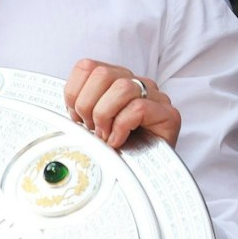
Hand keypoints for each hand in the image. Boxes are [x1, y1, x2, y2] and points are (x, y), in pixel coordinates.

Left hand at [63, 60, 180, 147]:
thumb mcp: (95, 125)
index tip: (75, 116)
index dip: (74, 91)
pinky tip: (118, 141)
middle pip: (102, 73)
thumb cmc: (122, 147)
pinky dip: (121, 127)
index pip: (88, 67)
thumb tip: (68, 114)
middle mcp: (136, 83)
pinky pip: (139, 108)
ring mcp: (155, 97)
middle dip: (87, 104)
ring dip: (105, 114)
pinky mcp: (169, 114)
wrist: (151, 172)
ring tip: (104, 135)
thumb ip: (82, 111)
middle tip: (90, 127)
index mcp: (116, 80)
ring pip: (122, 87)